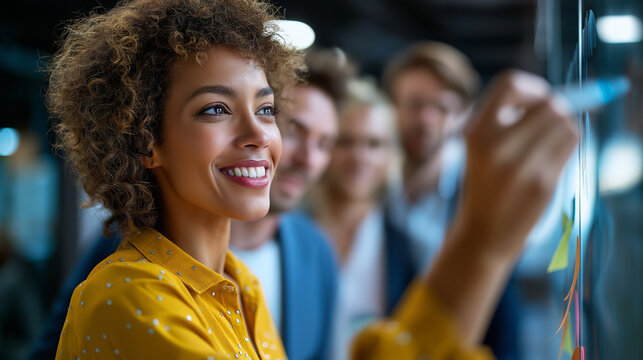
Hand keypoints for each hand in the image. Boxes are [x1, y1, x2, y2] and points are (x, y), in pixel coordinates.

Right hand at [452, 70, 578, 260]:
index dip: (531, 88)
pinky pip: (570, 145)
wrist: (482, 233)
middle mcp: (497, 145)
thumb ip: (505, 120)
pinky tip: (552, 157)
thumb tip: (551, 98)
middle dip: (554, 109)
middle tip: (545, 125)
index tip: (533, 101)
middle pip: (548, 103)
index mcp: (476, 132)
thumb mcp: (479, 148)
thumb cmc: (484, 185)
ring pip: (565, 123)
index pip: (510, 84)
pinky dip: (567, 144)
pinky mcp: (542, 182)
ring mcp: (521, 165)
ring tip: (548, 143)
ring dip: (564, 126)